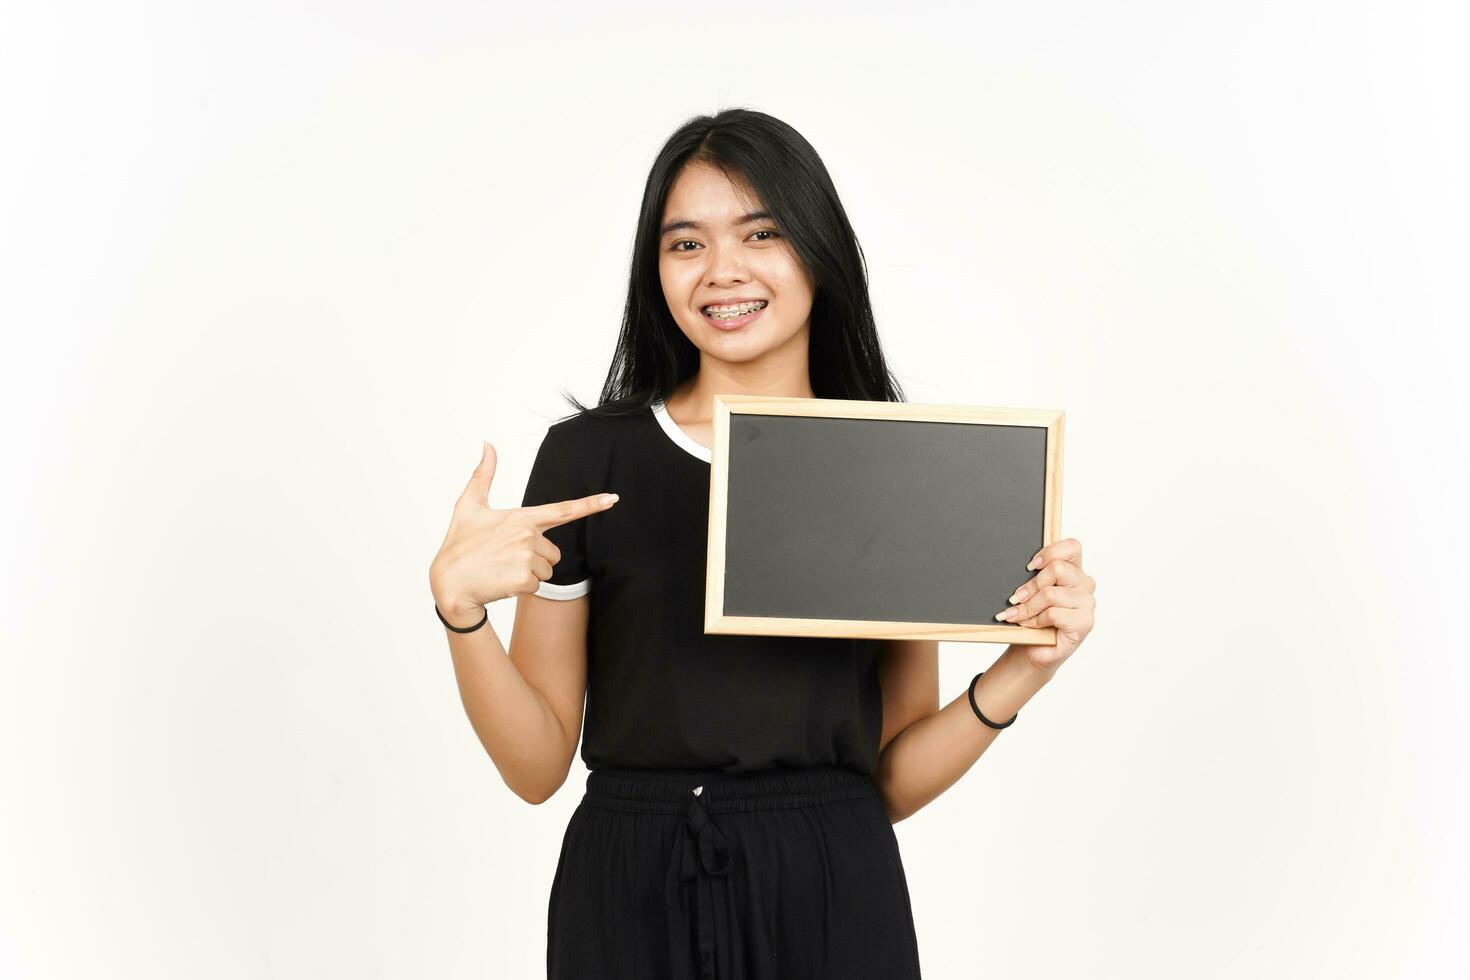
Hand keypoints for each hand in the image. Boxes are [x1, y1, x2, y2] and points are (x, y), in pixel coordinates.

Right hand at [428, 442, 617, 612]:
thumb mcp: (469, 506)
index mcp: (521, 517)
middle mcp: (528, 535)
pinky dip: (521, 588)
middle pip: (553, 552)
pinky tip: (501, 581)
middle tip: (505, 558)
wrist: (449, 582)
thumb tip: (487, 444)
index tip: (613, 499)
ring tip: (502, 569)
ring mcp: (527, 557)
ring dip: (529, 574)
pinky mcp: (524, 579)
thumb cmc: (458, 543)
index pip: (563, 510)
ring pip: (547, 570)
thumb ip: (483, 474)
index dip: (591, 504)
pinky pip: (537, 586)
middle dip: (535, 558)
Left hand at [993, 537, 1095, 672]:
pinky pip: (1053, 614)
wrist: (1035, 650)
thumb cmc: (1034, 618)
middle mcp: (1085, 584)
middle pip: (1057, 569)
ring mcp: (1087, 603)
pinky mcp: (1084, 622)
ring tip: (1016, 615)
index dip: (1049, 552)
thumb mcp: (1033, 592)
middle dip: (1031, 585)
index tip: (1029, 566)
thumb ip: (1035, 576)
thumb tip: (1023, 568)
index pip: (1072, 547)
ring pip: (1051, 593)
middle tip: (1015, 598)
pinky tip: (1029, 625)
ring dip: (1028, 607)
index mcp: (1074, 571)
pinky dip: (1035, 620)